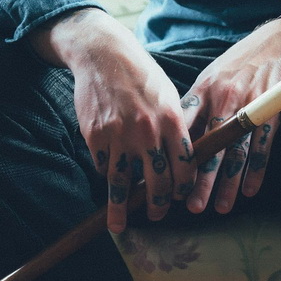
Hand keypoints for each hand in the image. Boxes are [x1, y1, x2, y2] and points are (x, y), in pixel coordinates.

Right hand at [28, 8, 196, 232]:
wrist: (104, 56)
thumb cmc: (142, 77)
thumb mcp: (169, 97)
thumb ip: (177, 128)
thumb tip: (184, 161)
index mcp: (172, 121)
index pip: (184, 166)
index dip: (184, 188)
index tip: (180, 198)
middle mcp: (148, 131)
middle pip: (156, 180)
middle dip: (157, 204)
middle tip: (156, 214)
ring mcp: (119, 135)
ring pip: (123, 182)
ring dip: (122, 206)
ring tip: (120, 224)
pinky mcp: (95, 135)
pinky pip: (103, 165)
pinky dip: (107, 175)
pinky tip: (109, 179)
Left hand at [182, 17, 280, 213]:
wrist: (279, 39)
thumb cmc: (241, 60)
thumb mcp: (211, 76)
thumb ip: (196, 105)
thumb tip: (178, 137)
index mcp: (204, 91)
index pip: (183, 129)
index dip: (173, 156)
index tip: (165, 180)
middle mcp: (224, 100)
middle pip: (209, 148)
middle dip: (199, 181)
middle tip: (190, 206)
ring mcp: (249, 108)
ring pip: (235, 153)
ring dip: (227, 184)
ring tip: (220, 207)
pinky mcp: (272, 112)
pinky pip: (262, 147)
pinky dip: (256, 171)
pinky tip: (249, 190)